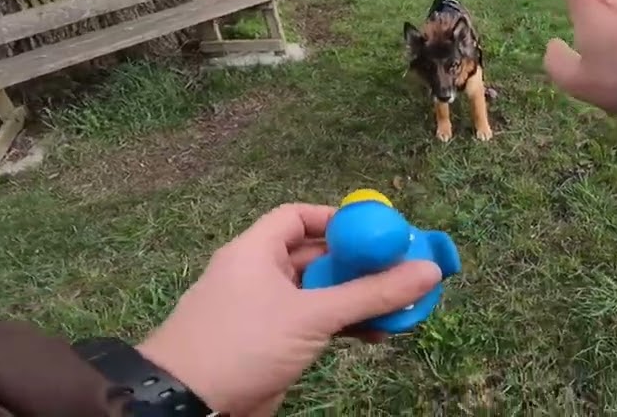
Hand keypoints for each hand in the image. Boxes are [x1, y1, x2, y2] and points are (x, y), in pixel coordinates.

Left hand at [136, 204, 441, 415]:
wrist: (187, 406)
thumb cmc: (243, 343)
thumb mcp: (312, 315)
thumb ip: (370, 294)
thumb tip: (429, 271)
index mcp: (255, 252)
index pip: (298, 217)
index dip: (338, 219)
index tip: (377, 230)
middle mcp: (258, 275)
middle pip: (317, 256)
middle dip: (360, 263)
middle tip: (402, 267)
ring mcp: (264, 312)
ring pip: (320, 294)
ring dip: (357, 298)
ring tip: (400, 304)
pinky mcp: (271, 344)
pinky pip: (315, 323)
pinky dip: (343, 325)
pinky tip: (376, 333)